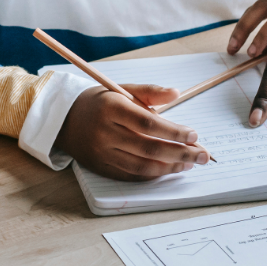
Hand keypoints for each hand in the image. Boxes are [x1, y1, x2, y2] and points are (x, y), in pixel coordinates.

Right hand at [56, 84, 208, 181]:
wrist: (63, 118)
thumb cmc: (99, 102)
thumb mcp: (122, 90)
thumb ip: (150, 92)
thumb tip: (176, 94)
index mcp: (111, 108)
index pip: (149, 124)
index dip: (174, 132)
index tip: (194, 135)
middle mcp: (105, 132)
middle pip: (149, 148)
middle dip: (181, 153)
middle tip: (203, 155)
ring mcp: (102, 153)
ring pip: (142, 166)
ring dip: (170, 167)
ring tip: (189, 163)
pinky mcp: (100, 167)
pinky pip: (131, 175)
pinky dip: (153, 174)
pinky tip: (169, 169)